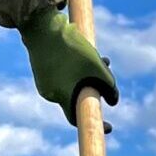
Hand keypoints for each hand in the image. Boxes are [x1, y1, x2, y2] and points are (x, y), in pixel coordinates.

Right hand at [18, 9, 118, 123]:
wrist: (42, 27)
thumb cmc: (71, 48)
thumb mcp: (97, 67)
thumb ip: (109, 87)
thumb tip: (113, 101)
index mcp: (62, 96)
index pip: (78, 118)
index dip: (96, 123)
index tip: (110, 128)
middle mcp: (51, 94)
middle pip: (79, 96)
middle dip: (96, 84)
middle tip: (106, 65)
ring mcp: (44, 82)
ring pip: (73, 82)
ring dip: (87, 72)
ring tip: (98, 53)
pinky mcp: (42, 70)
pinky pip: (63, 74)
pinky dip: (75, 67)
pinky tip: (80, 48)